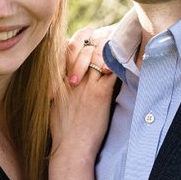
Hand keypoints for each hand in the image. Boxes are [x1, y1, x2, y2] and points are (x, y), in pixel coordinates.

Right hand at [51, 29, 119, 163]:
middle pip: (82, 46)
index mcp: (57, 79)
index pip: (66, 48)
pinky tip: (126, 57)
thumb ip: (61, 88)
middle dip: (95, 36)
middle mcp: (70, 78)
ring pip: (98, 54)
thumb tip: (70, 79)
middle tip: (107, 31)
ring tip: (120, 39)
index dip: (79, 38)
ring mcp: (85, 85)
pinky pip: (111, 69)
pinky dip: (119, 61)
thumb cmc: (64, 130)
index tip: (89, 33)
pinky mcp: (99, 93)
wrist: (71, 148)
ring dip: (110, 45)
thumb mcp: (54, 104)